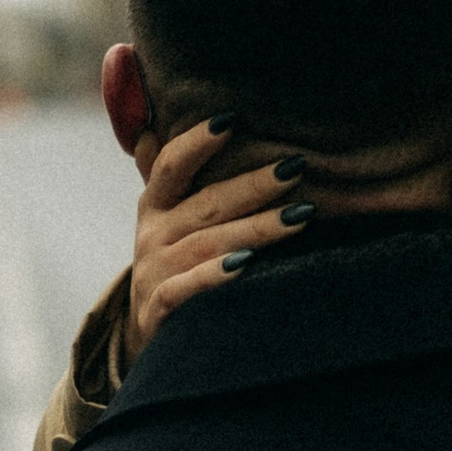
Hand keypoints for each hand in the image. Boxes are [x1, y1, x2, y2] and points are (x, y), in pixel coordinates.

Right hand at [126, 115, 308, 351]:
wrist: (152, 331)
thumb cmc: (174, 264)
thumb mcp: (165, 218)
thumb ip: (165, 175)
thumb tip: (152, 126)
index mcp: (155, 206)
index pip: (171, 166)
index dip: (197, 142)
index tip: (232, 119)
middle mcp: (152, 235)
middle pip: (205, 204)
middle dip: (253, 185)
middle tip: (295, 168)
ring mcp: (154, 273)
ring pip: (206, 245)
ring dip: (256, 228)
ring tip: (299, 217)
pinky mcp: (158, 311)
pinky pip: (185, 290)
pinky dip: (212, 277)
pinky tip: (246, 265)